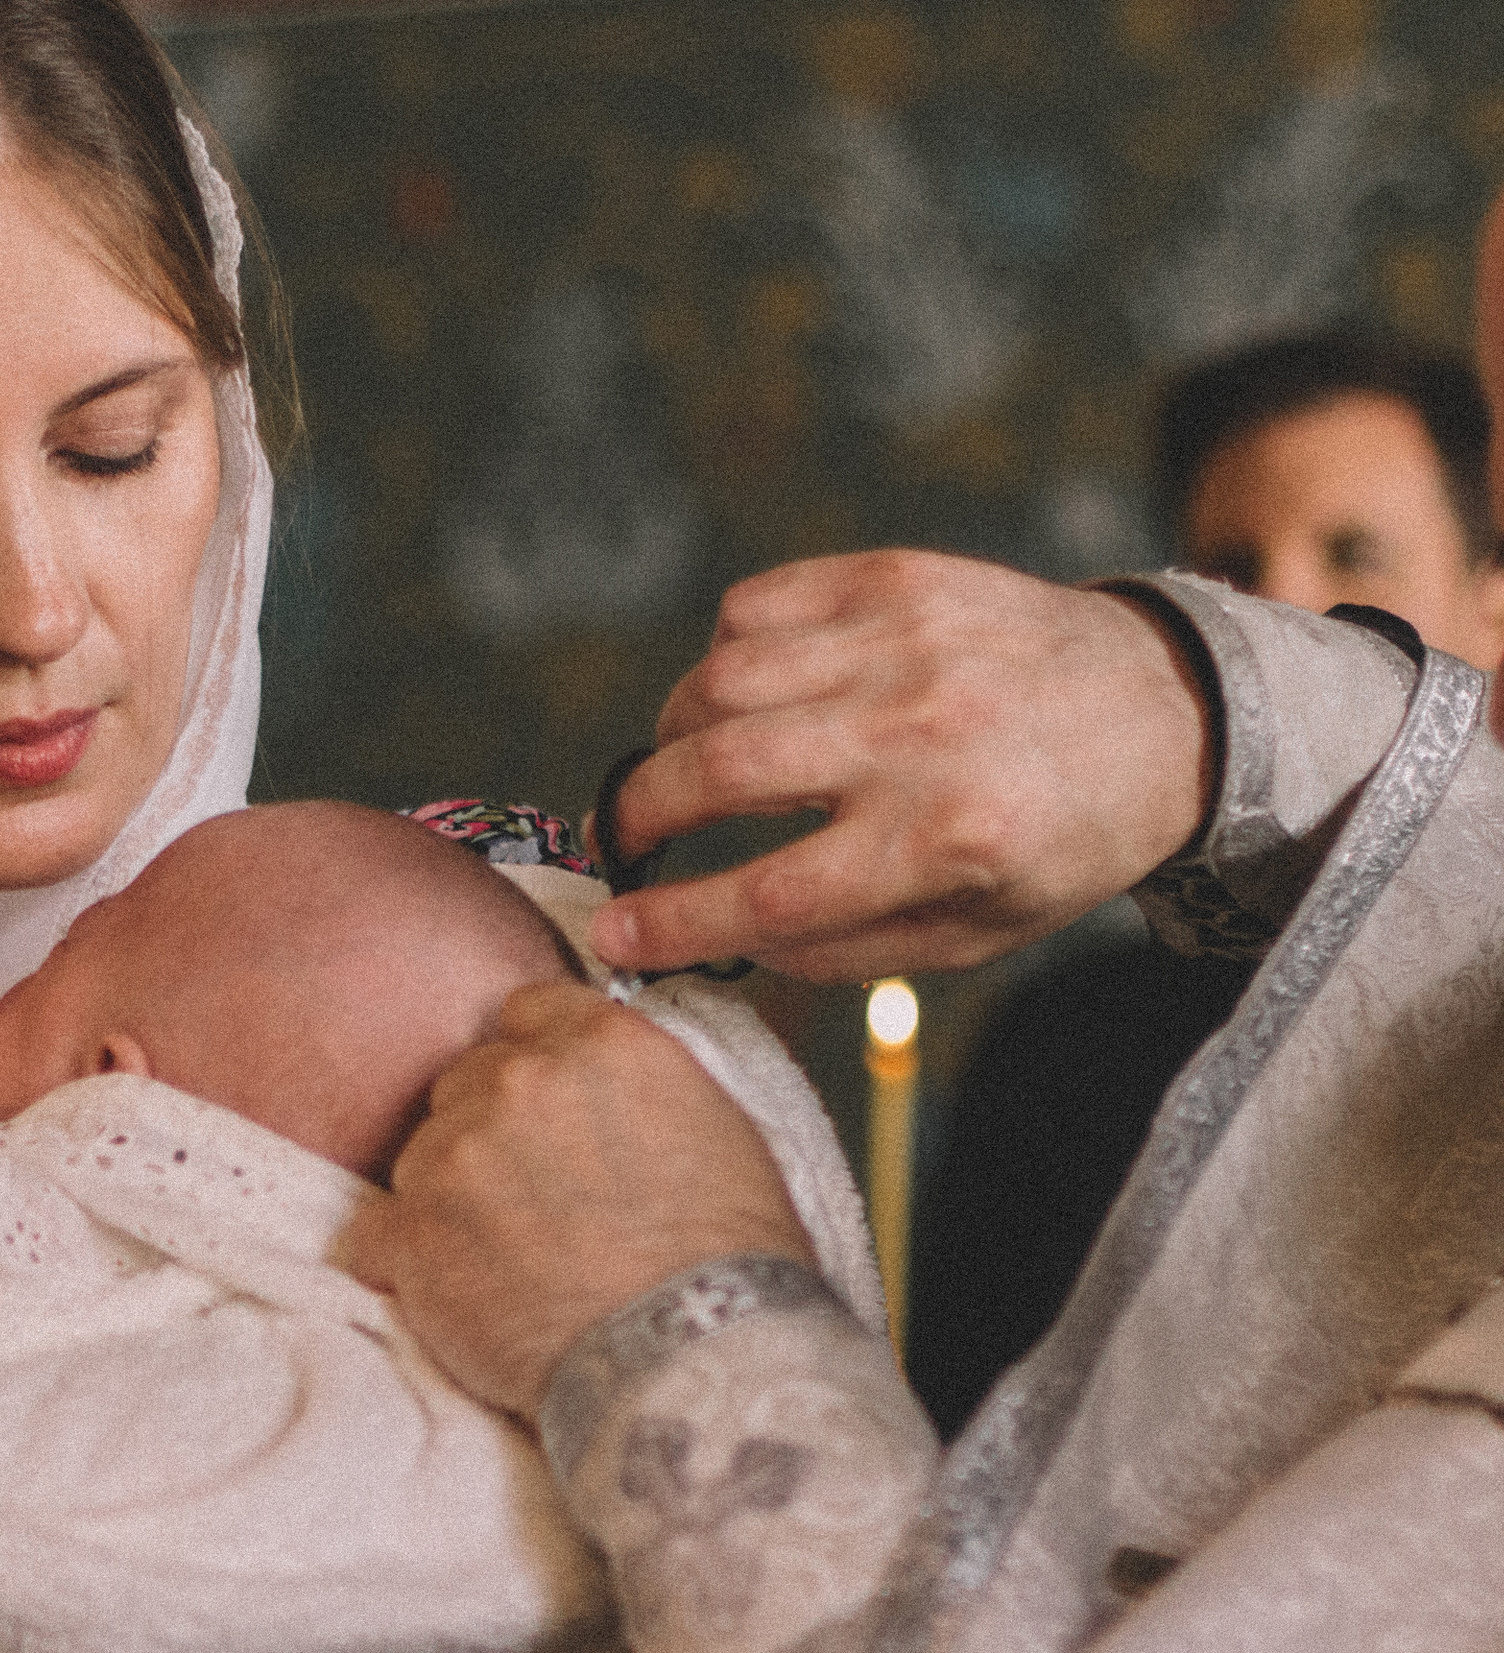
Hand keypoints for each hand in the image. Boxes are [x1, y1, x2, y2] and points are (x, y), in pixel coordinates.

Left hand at [345, 984, 812, 1418]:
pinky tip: (452, 1296)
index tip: (541, 1113)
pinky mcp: (411, 1232)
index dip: (532, 1067)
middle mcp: (519, 1082)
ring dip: (447, 1200)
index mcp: (600, 1044)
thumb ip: (635, 1083)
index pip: (526, 1015)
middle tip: (530, 1205)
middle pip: (465, 1085)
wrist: (689, 1355)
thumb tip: (598, 1088)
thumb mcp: (716, 1129)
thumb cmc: (725, 1262)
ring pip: (420, 1158)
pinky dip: (401, 1265)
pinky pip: (374, 1236)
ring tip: (503, 1264)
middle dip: (488, 1136)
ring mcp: (455, 1154)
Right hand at [593, 552, 1216, 982]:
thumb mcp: (972, 935)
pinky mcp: (897, 578)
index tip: (610, 938)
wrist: (1166, 711)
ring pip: (720, 679)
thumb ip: (842, 948)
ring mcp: (905, 643)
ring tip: (685, 766)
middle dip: (638, 814)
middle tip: (626, 840)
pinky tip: (748, 695)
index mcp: (944, 839)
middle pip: (719, 771)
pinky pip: (755, 606)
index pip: (766, 893)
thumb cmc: (1057, 842)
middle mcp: (919, 734)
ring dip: (674, 734)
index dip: (669, 922)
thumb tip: (724, 936)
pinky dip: (724, 656)